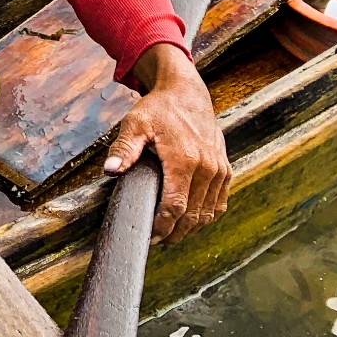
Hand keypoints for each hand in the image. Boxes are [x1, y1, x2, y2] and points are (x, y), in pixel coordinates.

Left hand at [105, 42, 229, 242]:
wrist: (187, 94)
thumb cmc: (159, 109)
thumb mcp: (135, 124)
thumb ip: (124, 148)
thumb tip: (111, 170)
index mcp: (185, 159)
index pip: (176, 205)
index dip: (163, 225)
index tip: (149, 236)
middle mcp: (207, 168)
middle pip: (193, 215)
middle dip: (175, 232)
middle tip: (157, 241)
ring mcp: (220, 170)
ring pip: (208, 212)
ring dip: (191, 228)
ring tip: (170, 234)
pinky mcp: (225, 170)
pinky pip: (219, 203)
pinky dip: (205, 215)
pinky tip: (189, 220)